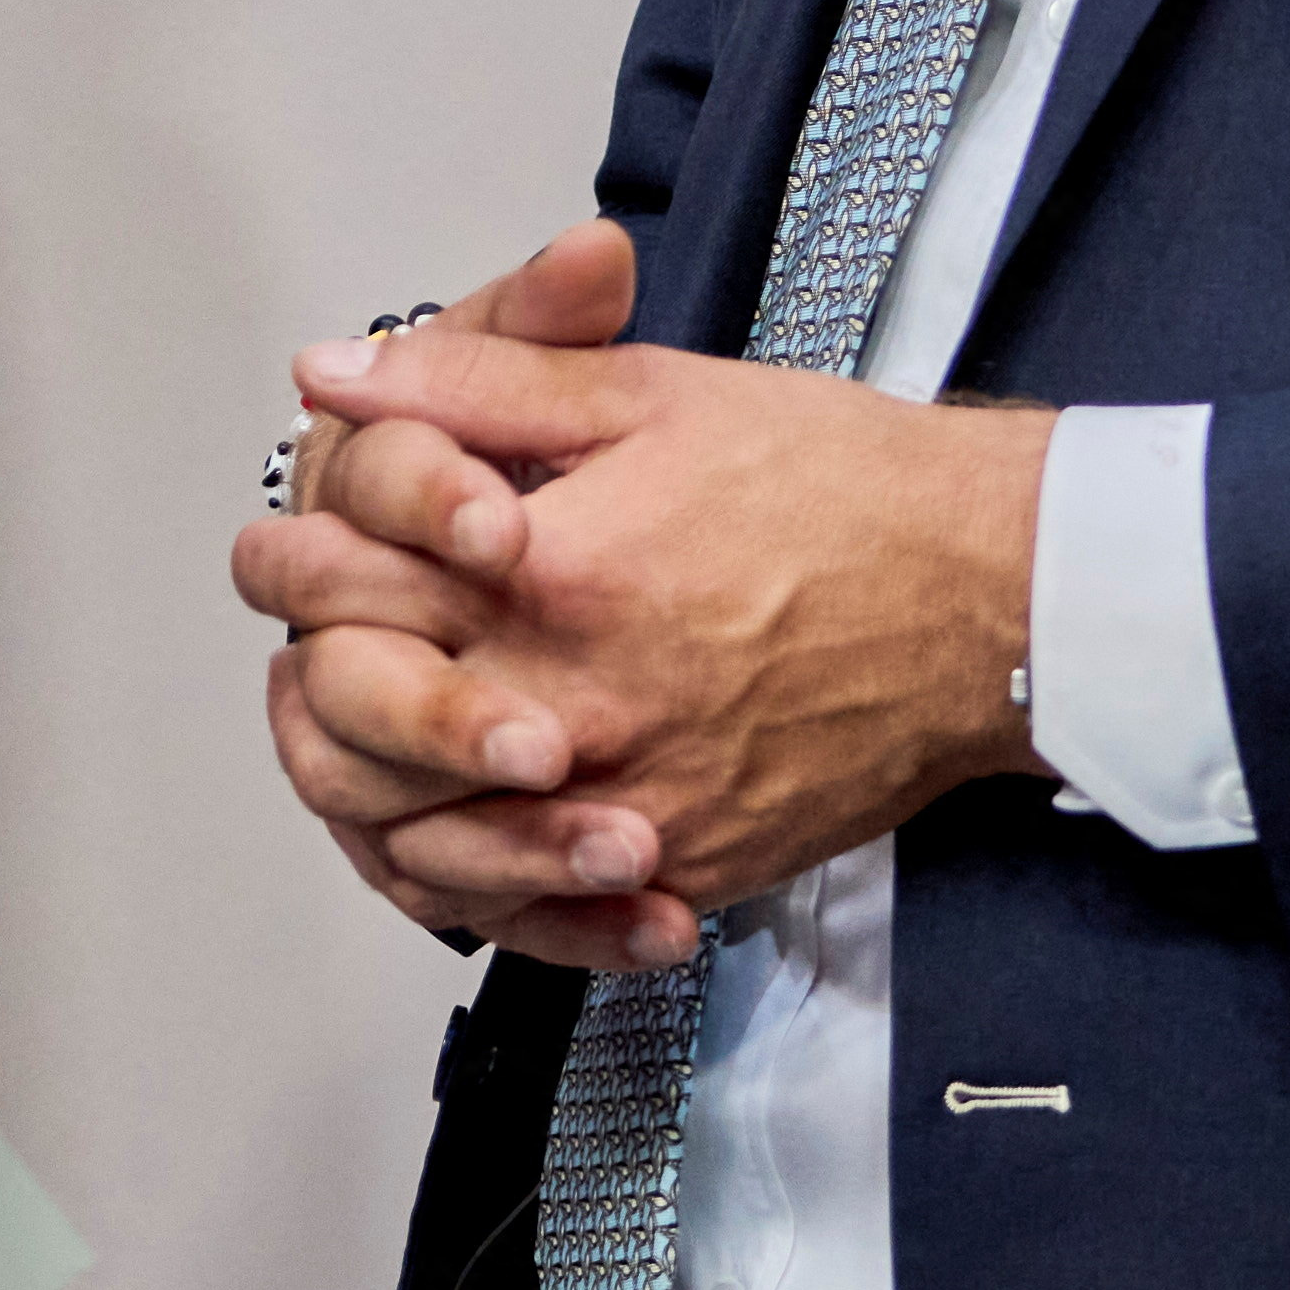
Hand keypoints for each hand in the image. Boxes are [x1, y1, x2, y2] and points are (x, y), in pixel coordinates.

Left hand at [253, 306, 1048, 944]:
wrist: (997, 597)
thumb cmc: (845, 488)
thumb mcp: (649, 392)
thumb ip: (475, 382)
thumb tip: (334, 372)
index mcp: (548, 578)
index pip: (342, 585)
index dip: (293, 558)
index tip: (295, 546)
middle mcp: (575, 708)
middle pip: (360, 727)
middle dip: (315, 679)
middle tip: (313, 647)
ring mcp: (629, 805)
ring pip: (427, 847)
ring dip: (382, 795)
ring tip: (377, 745)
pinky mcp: (688, 867)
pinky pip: (543, 917)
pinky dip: (492, 890)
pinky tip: (478, 838)